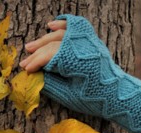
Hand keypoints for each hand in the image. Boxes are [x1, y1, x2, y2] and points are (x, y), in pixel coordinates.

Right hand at [21, 14, 140, 132]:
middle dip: (37, 53)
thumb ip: (50, 83)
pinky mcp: (92, 41)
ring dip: (45, 40)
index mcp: (75, 61)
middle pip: (53, 45)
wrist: (117, 95)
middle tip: (24, 62)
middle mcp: (81, 46)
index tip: (26, 70)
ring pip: (61, 35)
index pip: (49, 56)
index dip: (35, 63)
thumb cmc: (93, 99)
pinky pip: (75, 27)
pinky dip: (63, 25)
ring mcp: (88, 41)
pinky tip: (52, 25)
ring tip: (31, 46)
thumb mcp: (68, 95)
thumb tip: (35, 75)